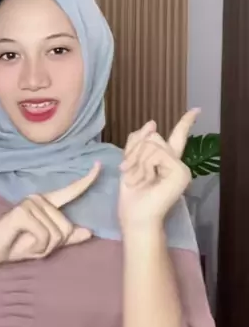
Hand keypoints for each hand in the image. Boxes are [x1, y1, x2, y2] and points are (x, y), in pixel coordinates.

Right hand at [0, 164, 100, 269]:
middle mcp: (39, 198)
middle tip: (34, 244)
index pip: (71, 191)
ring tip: (27, 243)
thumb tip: (89, 232)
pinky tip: (23, 244)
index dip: (86, 180)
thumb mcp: (46, 243)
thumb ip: (66, 238)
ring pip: (56, 234)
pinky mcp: (22, 212)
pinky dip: (37, 247)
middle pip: (66, 227)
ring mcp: (30, 203)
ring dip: (43, 247)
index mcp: (47, 203)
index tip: (100, 166)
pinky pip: (44, 236)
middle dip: (53, 244)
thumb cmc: (18, 244)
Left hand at [118, 109, 199, 232]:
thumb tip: (153, 123)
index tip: (196, 110)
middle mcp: (176, 161)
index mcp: (166, 159)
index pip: (177, 136)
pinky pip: (157, 154)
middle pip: (152, 136)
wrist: (135, 216)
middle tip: (131, 173)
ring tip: (139, 180)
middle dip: (135, 152)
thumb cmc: (132, 194)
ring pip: (152, 143)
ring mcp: (180, 167)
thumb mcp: (130, 162)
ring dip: (137, 162)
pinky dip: (144, 166)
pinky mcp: (180, 171)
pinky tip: (146, 181)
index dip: (186, 122)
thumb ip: (138, 141)